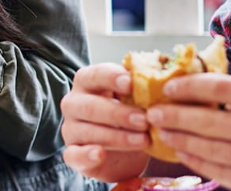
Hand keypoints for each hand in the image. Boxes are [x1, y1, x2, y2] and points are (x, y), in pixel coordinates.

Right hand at [59, 63, 150, 181]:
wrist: (126, 151)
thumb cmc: (130, 116)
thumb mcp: (136, 100)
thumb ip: (141, 89)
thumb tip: (159, 80)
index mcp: (87, 82)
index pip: (95, 75)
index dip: (112, 78)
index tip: (131, 84)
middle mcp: (74, 103)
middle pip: (91, 106)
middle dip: (119, 114)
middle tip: (145, 120)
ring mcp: (71, 129)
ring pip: (88, 132)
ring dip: (117, 137)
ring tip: (143, 141)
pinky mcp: (73, 153)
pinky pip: (74, 155)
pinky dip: (86, 155)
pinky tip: (100, 154)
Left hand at [148, 73, 230, 190]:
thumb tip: (195, 87)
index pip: (220, 89)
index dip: (188, 86)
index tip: (168, 87)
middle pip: (208, 120)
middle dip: (174, 115)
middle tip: (153, 112)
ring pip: (209, 148)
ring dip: (179, 138)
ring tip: (161, 131)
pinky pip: (220, 171)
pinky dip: (196, 160)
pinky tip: (182, 151)